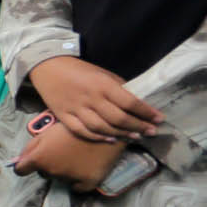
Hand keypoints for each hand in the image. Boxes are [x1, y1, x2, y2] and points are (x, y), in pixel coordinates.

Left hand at [16, 117, 125, 190]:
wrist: (104, 125)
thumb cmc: (73, 126)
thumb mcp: (47, 131)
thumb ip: (31, 147)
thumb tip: (18, 162)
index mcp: (39, 158)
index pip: (21, 170)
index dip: (24, 166)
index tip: (29, 164)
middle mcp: (52, 171)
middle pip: (44, 173)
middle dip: (48, 165)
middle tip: (62, 152)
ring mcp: (70, 178)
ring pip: (61, 179)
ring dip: (64, 171)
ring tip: (76, 155)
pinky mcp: (88, 182)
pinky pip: (77, 188)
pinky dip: (78, 181)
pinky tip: (83, 168)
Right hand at [24, 55, 160, 143]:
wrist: (47, 67)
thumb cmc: (79, 70)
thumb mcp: (102, 73)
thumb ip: (117, 88)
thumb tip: (135, 103)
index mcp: (103, 84)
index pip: (130, 102)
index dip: (146, 112)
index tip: (159, 118)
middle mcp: (91, 97)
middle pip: (118, 118)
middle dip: (138, 126)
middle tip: (151, 131)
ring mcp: (76, 108)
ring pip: (101, 127)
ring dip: (120, 134)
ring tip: (134, 136)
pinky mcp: (63, 115)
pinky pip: (81, 130)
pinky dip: (97, 137)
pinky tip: (110, 139)